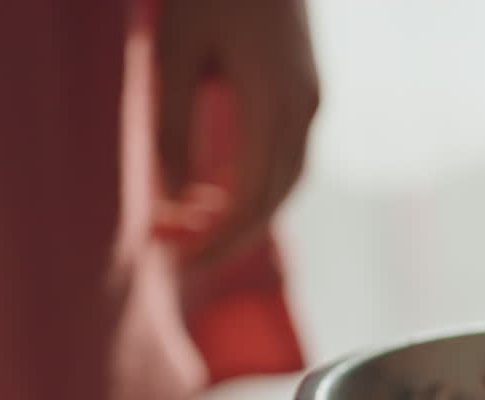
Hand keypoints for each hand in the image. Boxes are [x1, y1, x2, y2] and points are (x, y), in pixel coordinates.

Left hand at [155, 0, 318, 265]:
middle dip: (230, 236)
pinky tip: (220, 189)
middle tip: (181, 258)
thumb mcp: (173, 53)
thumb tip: (174, 200)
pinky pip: (288, 157)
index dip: (217, 238)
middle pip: (275, 199)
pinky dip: (258, 186)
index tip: (176, 260)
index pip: (251, 198)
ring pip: (286, 182)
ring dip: (245, 214)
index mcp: (274, 103)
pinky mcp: (307, 91)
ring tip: (196, 230)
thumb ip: (173, 127)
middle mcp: (304, 109)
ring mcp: (312, 100)